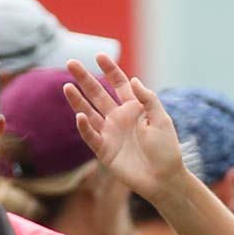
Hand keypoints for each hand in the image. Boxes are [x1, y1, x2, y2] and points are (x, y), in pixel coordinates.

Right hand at [63, 55, 193, 200]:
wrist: (164, 179)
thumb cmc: (167, 149)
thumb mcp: (162, 120)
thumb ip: (148, 99)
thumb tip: (133, 80)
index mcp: (134, 108)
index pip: (119, 84)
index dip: (110, 70)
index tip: (99, 56)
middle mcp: (119, 118)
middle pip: (98, 94)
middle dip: (85, 79)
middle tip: (71, 63)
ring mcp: (110, 133)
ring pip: (89, 112)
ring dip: (77, 100)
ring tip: (67, 86)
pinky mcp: (104, 150)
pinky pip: (91, 136)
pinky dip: (85, 127)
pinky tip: (79, 116)